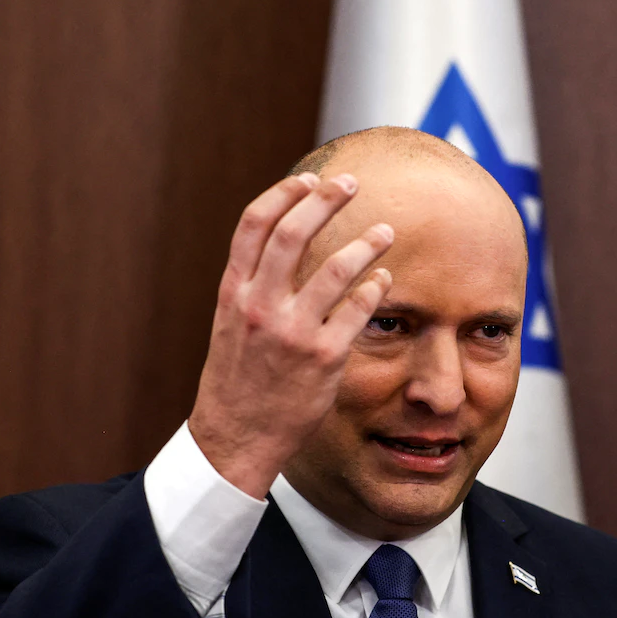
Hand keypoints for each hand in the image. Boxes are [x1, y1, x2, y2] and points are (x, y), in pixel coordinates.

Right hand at [188, 172, 393, 498]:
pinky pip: (357, 310)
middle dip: (325, 199)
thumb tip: (281, 247)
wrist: (235, 437)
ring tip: (385, 230)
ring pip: (336, 268)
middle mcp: (260, 306)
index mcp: (233, 293)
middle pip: (293, 233)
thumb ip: (252, 287)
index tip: (307, 180)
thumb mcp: (231, 325)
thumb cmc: (237, 381)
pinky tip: (383, 279)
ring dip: (366, 242)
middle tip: (350, 183)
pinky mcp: (323, 357)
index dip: (283, 194)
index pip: (253, 224)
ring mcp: (293, 332)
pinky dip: (373, 288)